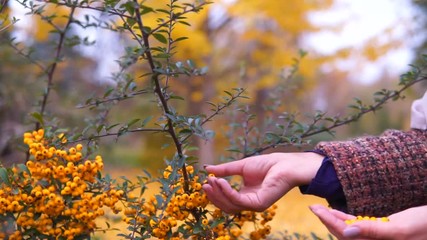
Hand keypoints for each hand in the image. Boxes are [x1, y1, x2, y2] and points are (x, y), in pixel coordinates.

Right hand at [202, 152, 322, 212]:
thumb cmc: (267, 164)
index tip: (206, 181)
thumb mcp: (241, 166)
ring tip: (212, 181)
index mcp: (245, 195)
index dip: (215, 192)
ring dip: (219, 193)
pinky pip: (238, 201)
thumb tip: (207, 169)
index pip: (226, 199)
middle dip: (214, 195)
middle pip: (226, 205)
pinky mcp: (258, 204)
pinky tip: (221, 182)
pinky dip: (227, 192)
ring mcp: (254, 205)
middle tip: (205, 184)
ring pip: (230, 205)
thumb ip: (225, 170)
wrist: (285, 164)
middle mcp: (249, 202)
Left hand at [310, 204, 426, 239]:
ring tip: (320, 209)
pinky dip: (347, 221)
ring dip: (334, 221)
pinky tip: (338, 214)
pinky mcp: (382, 234)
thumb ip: (373, 230)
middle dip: (327, 221)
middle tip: (312, 207)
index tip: (315, 209)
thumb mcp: (400, 227)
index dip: (329, 222)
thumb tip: (347, 231)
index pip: (345, 235)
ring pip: (349, 232)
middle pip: (344, 235)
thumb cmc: (426, 226)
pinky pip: (360, 229)